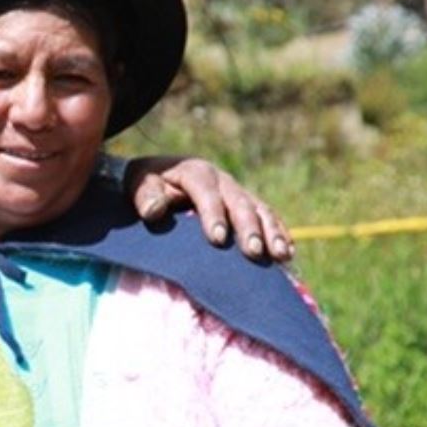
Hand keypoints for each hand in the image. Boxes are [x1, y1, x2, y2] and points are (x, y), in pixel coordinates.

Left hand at [124, 155, 294, 261]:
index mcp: (195, 171)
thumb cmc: (147, 185)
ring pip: (261, 210)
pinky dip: (279, 234)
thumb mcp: (139, 184)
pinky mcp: (248, 206)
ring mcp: (238, 193)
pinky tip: (287, 254)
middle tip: (253, 252)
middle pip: (240, 202)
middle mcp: (222, 180)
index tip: (217, 239)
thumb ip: (145, 195)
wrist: (159, 177)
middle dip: (248, 228)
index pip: (206, 191)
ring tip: (280, 255)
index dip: (213, 213)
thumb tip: (154, 210)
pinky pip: (268, 218)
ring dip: (272, 232)